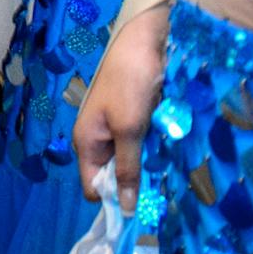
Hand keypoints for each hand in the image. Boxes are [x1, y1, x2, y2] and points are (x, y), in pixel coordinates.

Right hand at [74, 2, 169, 214]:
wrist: (141, 44)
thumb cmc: (129, 84)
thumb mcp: (129, 129)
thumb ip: (128, 169)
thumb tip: (127, 209)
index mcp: (86, 142)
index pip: (93, 187)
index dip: (113, 199)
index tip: (140, 206)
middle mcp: (96, 140)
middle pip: (111, 177)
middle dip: (133, 184)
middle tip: (159, 188)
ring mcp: (113, 130)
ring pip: (128, 163)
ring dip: (146, 167)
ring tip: (166, 167)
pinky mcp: (130, 121)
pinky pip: (138, 148)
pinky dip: (151, 151)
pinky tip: (166, 149)